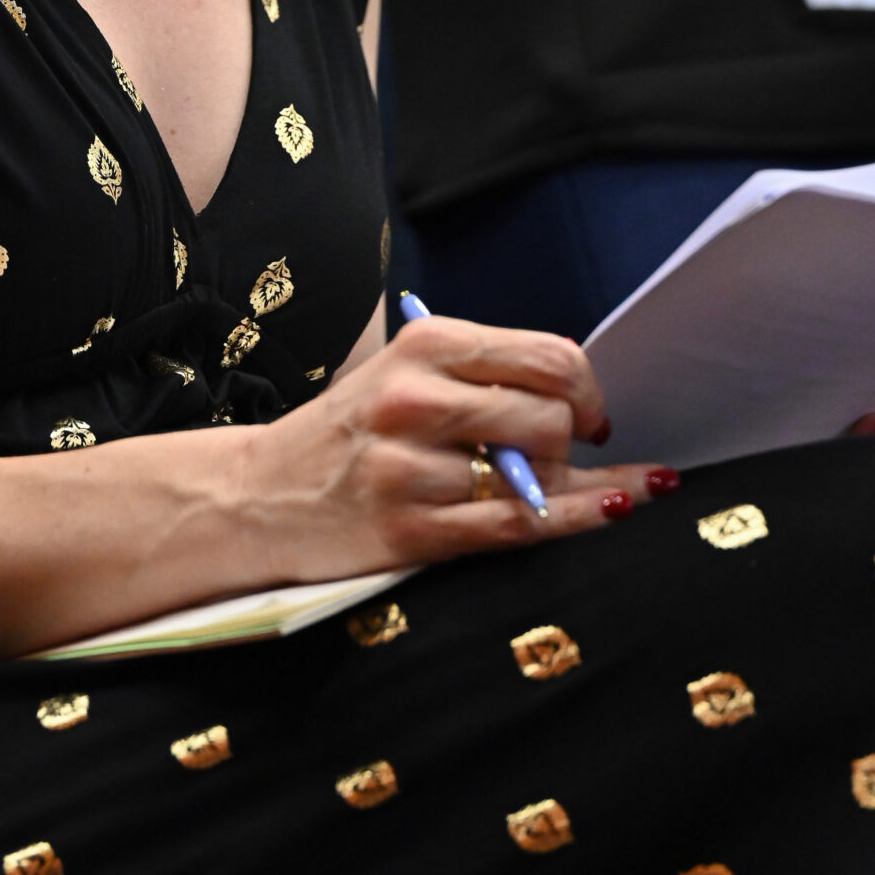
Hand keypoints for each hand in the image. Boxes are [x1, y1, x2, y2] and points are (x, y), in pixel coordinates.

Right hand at [244, 315, 665, 577]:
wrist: (262, 496)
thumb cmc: (353, 432)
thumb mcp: (406, 374)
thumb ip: (485, 375)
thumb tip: (586, 397)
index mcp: (423, 344)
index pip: (546, 356)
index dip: (588, 388)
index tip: (592, 413)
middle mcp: (416, 399)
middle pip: (550, 417)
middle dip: (580, 440)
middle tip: (573, 453)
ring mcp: (411, 467)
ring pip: (539, 475)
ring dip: (573, 486)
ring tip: (582, 488)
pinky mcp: (412, 530)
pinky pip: (519, 526)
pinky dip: (577, 520)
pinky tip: (611, 509)